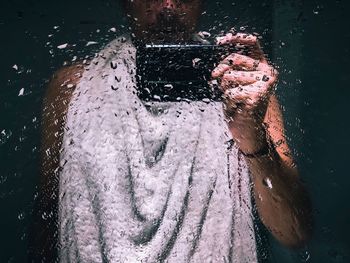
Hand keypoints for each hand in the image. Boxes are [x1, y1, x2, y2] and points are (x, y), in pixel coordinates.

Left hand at [211, 33, 277, 152]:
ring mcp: (264, 84)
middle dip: (220, 70)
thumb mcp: (235, 84)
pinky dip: (227, 103)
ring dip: (224, 91)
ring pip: (229, 77)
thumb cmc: (240, 107)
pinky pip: (229, 92)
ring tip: (234, 100)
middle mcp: (268, 72)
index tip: (220, 41)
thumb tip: (218, 56)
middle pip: (234, 59)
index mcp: (263, 66)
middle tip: (215, 78)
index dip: (235, 38)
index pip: (252, 43)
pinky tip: (236, 108)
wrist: (248, 131)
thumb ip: (231, 69)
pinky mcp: (257, 96)